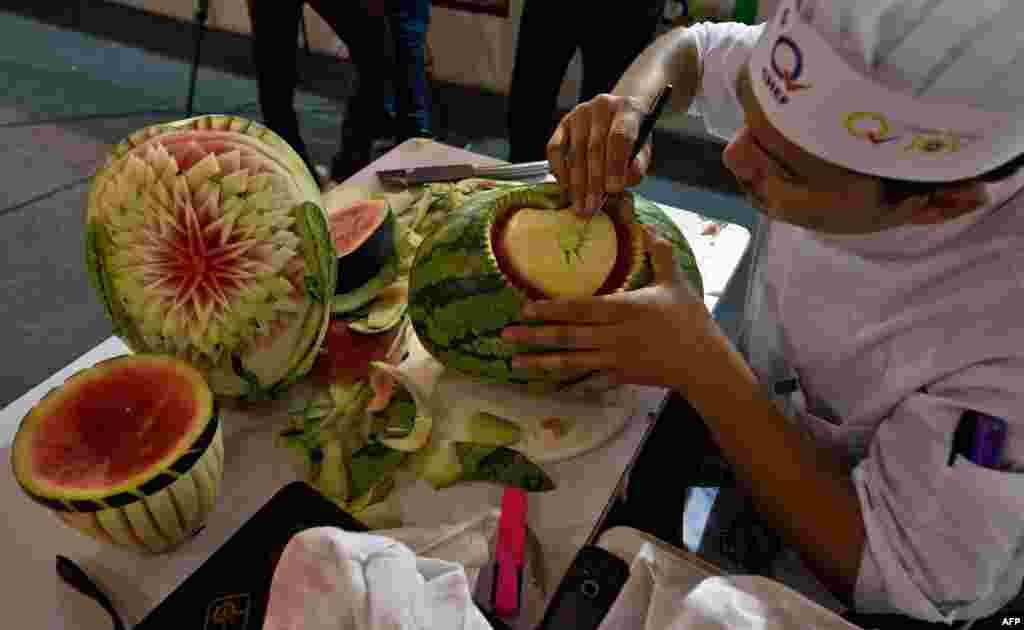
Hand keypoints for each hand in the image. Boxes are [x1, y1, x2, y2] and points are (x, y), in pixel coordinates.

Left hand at [501, 227, 712, 389]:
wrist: (702, 363)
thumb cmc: (689, 319)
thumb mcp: (676, 282)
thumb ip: (659, 254)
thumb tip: (648, 226)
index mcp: (625, 309)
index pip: (580, 308)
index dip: (551, 309)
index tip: (525, 309)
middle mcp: (614, 335)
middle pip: (568, 336)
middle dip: (534, 336)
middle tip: (504, 335)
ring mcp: (615, 359)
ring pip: (571, 361)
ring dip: (540, 360)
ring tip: (514, 360)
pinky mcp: (619, 375)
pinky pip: (587, 378)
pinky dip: (565, 379)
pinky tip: (545, 379)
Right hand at [546, 94, 652, 216]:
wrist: (618, 114)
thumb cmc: (633, 138)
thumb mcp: (642, 151)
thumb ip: (636, 167)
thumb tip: (620, 183)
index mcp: (627, 110)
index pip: (619, 137)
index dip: (615, 165)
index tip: (612, 190)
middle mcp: (601, 106)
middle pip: (594, 147)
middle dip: (592, 182)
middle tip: (591, 207)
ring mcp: (579, 113)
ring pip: (575, 151)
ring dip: (576, 183)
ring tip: (579, 206)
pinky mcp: (563, 123)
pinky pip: (555, 149)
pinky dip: (559, 170)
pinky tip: (565, 189)